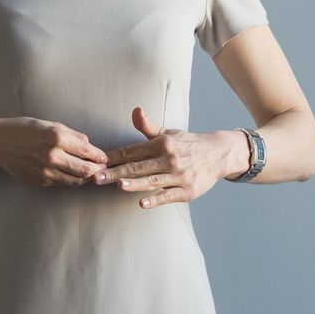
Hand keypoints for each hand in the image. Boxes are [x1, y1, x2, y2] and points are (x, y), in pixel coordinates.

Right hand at [0, 117, 106, 187]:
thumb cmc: (24, 130)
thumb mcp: (49, 125)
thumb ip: (71, 135)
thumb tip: (90, 146)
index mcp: (57, 137)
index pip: (88, 152)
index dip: (100, 157)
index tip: (104, 158)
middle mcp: (52, 155)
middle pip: (86, 171)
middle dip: (97, 171)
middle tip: (101, 169)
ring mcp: (45, 171)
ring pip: (75, 181)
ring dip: (85, 178)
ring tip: (89, 174)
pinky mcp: (40, 181)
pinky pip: (61, 183)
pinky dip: (69, 180)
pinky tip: (71, 174)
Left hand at [95, 108, 241, 208]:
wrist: (218, 154)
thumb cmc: (187, 144)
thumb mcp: (168, 133)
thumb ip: (148, 126)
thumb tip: (135, 110)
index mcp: (162, 144)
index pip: (132, 151)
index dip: (113, 157)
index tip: (96, 162)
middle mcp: (169, 158)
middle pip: (137, 167)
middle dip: (115, 172)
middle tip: (96, 177)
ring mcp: (178, 175)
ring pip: (152, 181)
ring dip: (134, 183)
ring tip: (117, 185)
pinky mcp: (187, 191)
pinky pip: (168, 196)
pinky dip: (155, 200)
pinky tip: (141, 203)